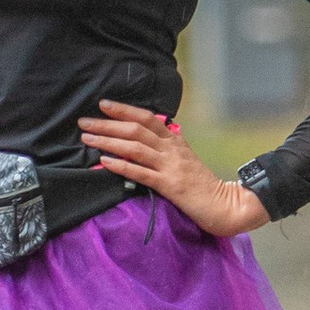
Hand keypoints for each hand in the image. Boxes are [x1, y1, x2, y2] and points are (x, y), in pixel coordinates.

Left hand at [78, 99, 268, 236]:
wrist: (225, 204)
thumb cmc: (201, 184)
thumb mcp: (183, 160)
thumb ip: (164, 149)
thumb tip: (139, 141)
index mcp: (175, 141)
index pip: (147, 118)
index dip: (124, 110)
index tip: (103, 105)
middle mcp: (171, 149)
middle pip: (135, 130)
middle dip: (107, 124)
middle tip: (84, 122)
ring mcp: (171, 166)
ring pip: (135, 148)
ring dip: (108, 141)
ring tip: (87, 138)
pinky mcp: (170, 185)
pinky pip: (141, 173)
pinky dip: (121, 165)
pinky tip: (104, 162)